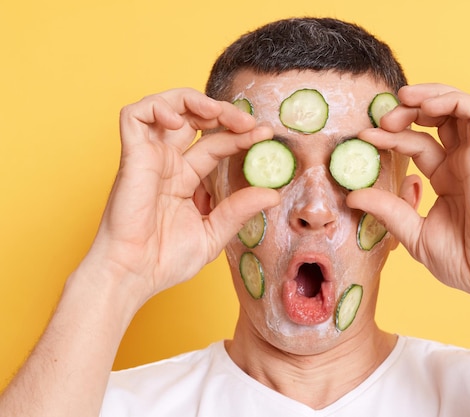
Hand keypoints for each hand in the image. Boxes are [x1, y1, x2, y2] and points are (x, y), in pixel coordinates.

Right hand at [85, 88, 278, 303]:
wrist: (133, 275)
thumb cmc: (165, 260)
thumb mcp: (213, 233)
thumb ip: (239, 210)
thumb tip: (273, 193)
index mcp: (185, 178)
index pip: (217, 144)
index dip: (240, 135)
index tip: (266, 134)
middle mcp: (168, 163)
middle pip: (196, 119)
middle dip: (224, 113)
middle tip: (249, 122)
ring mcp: (149, 157)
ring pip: (167, 106)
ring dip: (195, 100)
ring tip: (219, 113)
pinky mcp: (131, 155)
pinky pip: (135, 115)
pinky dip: (157, 107)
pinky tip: (180, 122)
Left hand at [348, 84, 469, 303]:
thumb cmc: (463, 261)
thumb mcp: (413, 232)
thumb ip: (387, 209)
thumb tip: (352, 195)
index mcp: (448, 179)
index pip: (418, 144)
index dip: (391, 137)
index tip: (363, 137)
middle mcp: (462, 164)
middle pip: (436, 120)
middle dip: (407, 111)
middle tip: (382, 118)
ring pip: (458, 107)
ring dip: (428, 96)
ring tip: (401, 100)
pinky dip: (452, 101)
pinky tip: (424, 106)